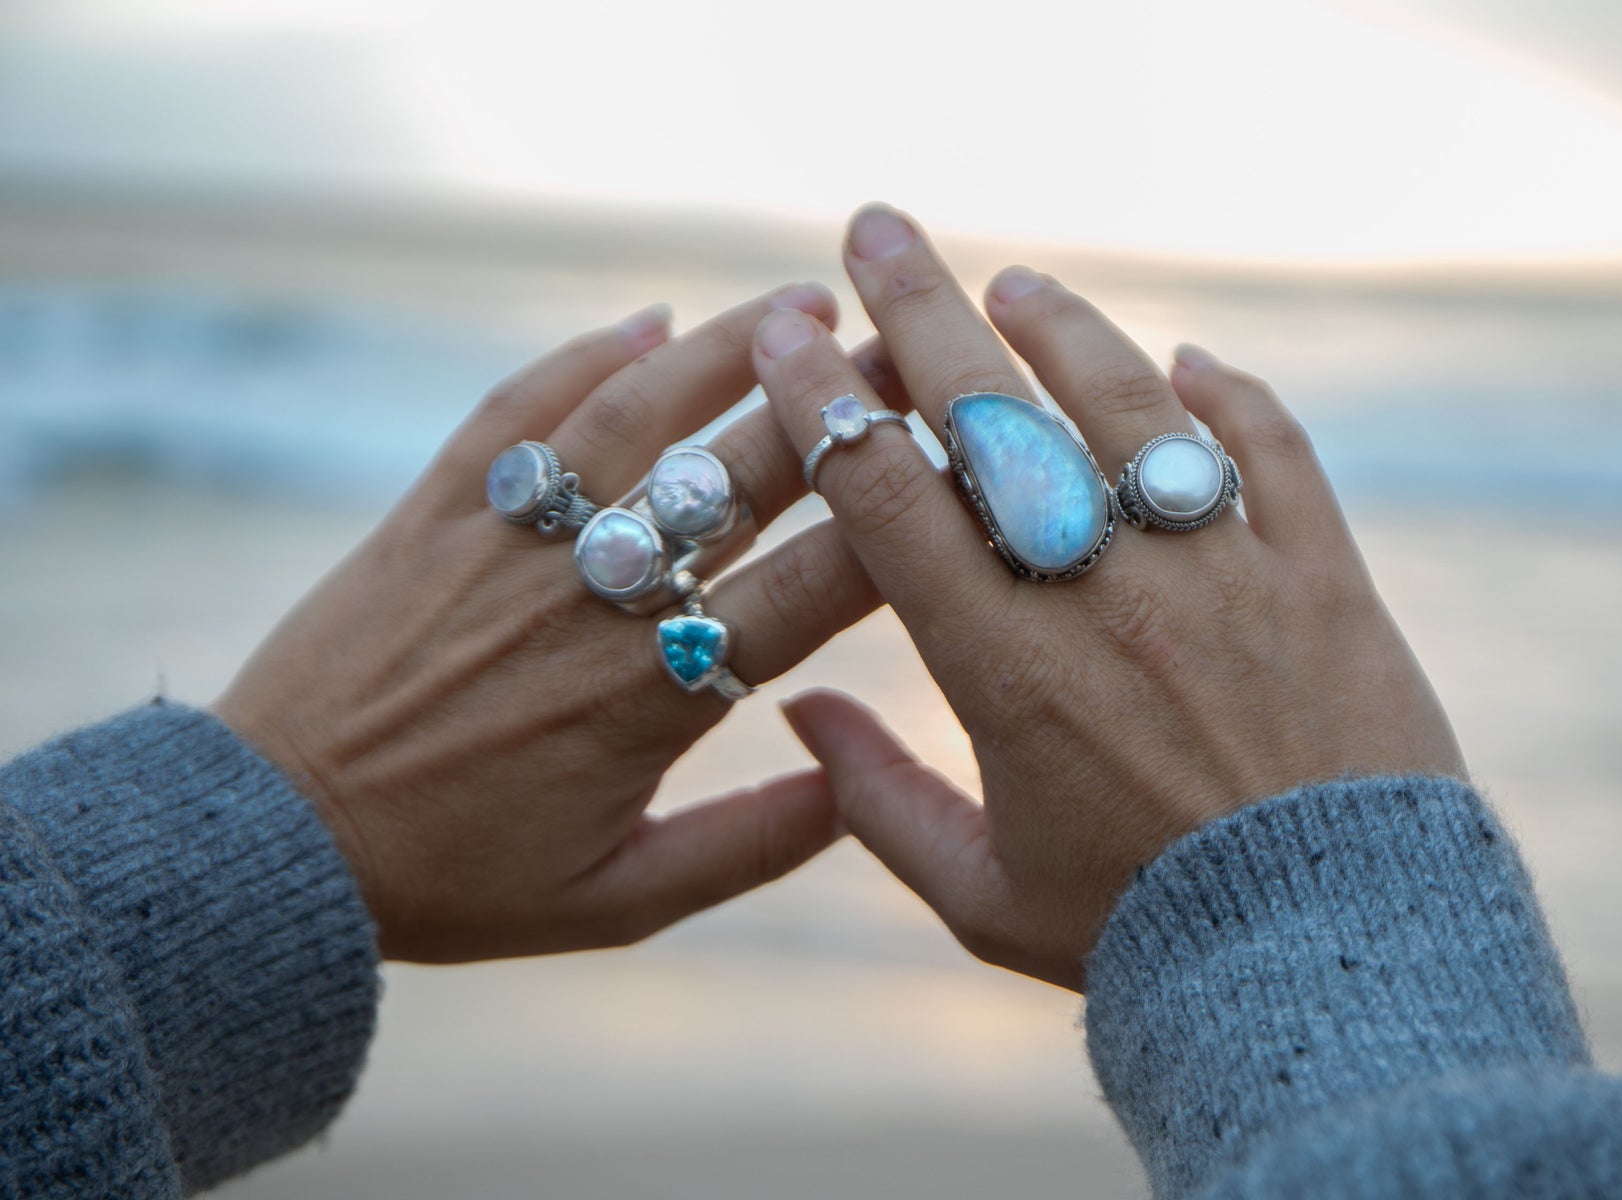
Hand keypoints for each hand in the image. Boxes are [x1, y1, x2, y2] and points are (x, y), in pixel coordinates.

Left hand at [216, 284, 886, 961]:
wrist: (278, 844)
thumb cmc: (454, 880)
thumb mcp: (617, 903)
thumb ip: (748, 848)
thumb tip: (855, 789)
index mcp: (650, 699)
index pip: (809, 590)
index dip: (897, 520)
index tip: (964, 465)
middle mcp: (591, 602)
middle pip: (741, 479)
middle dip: (841, 408)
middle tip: (913, 350)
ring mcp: (511, 545)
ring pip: (636, 419)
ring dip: (728, 349)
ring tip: (802, 301)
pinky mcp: (434, 511)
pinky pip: (517, 412)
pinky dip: (583, 357)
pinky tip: (646, 323)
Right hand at [756, 207, 1465, 989]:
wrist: (1330, 968)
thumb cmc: (1140, 941)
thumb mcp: (980, 897)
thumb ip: (875, 801)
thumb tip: (798, 709)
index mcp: (1007, 669)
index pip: (889, 496)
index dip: (826, 400)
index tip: (789, 329)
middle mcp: (1106, 597)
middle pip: (994, 417)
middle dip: (923, 308)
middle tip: (880, 228)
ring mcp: (1223, 576)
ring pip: (1129, 409)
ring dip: (1066, 333)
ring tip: (1018, 284)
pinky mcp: (1324, 580)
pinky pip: (1271, 452)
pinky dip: (1228, 397)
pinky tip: (1190, 364)